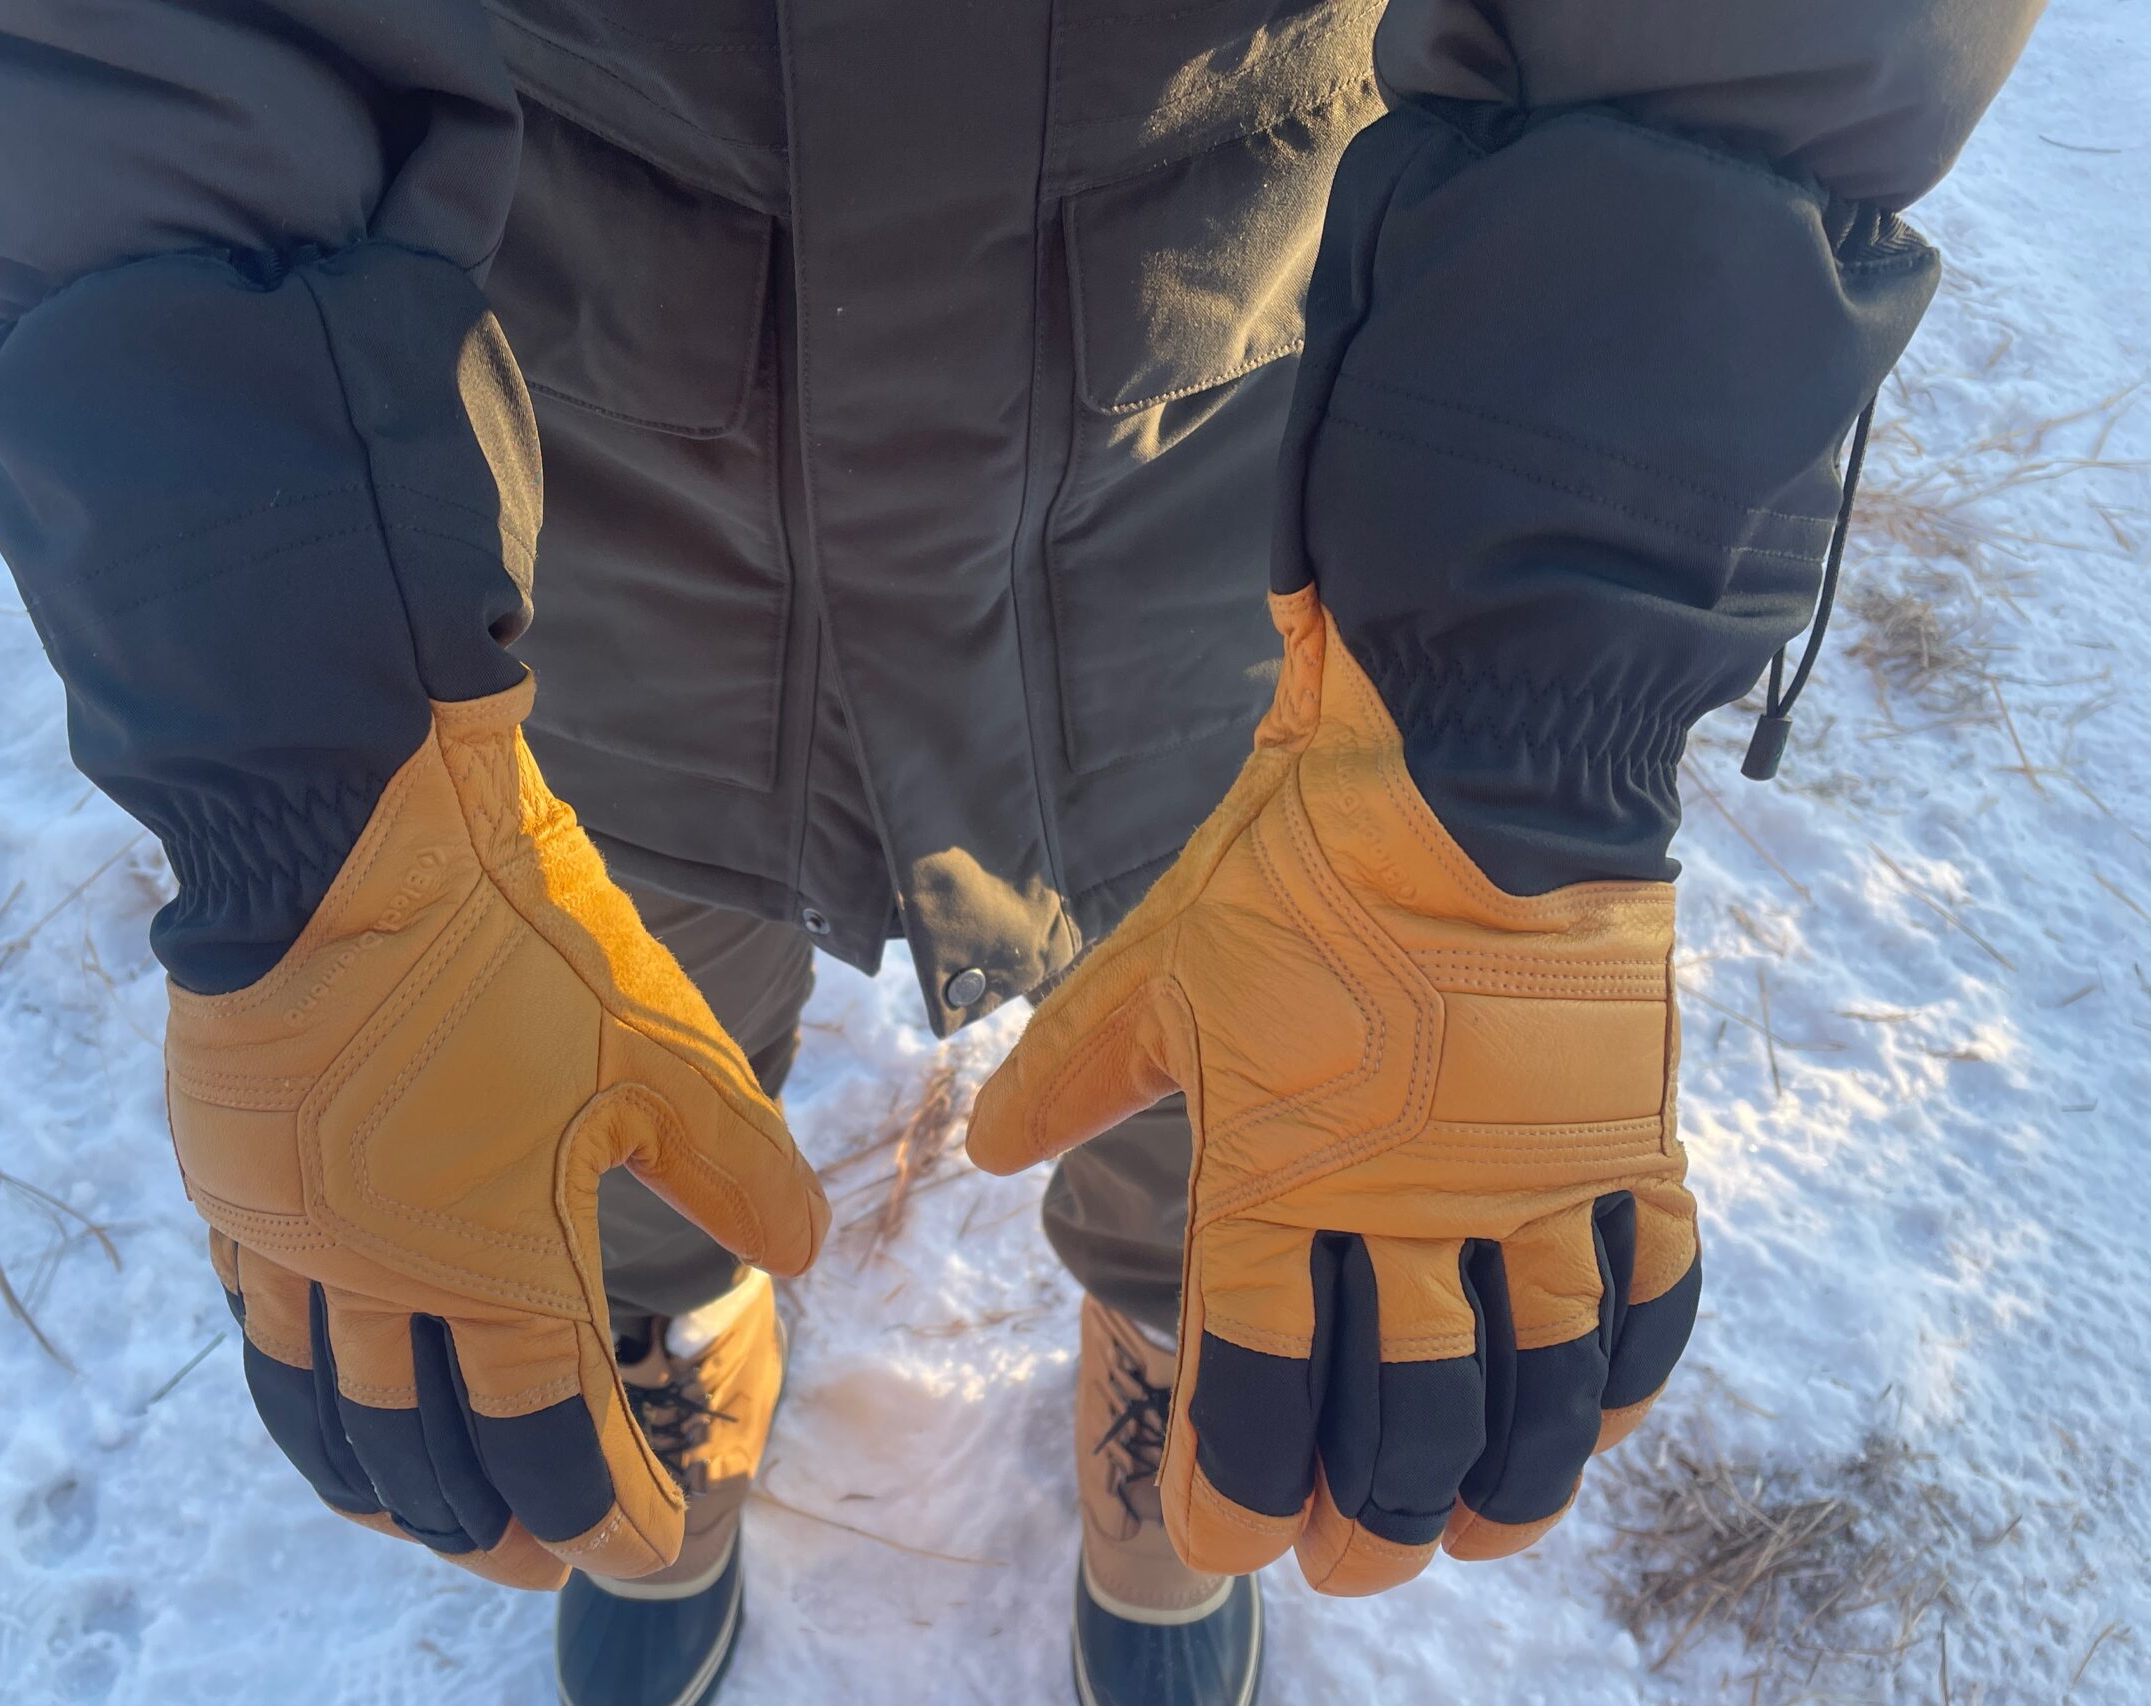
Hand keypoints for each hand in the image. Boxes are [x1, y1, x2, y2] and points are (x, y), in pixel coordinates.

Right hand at [164, 680, 828, 1587]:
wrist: (342, 831)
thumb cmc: (514, 938)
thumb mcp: (661, 1051)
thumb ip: (734, 1168)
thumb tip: (803, 1255)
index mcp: (494, 1268)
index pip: (554, 1446)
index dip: (606, 1516)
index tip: (649, 1548)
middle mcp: (380, 1281)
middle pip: (430, 1459)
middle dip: (495, 1526)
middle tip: (544, 1557)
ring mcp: (291, 1241)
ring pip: (322, 1416)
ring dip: (380, 1486)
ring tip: (418, 1519)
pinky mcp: (235, 1185)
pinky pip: (260, 1327)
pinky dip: (301, 1390)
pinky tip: (323, 1388)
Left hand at [968, 589, 1696, 1593]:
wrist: (1473, 751)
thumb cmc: (1296, 858)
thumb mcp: (1157, 966)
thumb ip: (1070, 1073)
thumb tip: (984, 1149)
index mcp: (1285, 1180)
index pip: (1264, 1386)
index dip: (1248, 1487)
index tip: (1233, 1540)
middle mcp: (1418, 1210)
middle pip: (1411, 1420)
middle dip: (1375, 1516)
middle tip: (1354, 1563)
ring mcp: (1537, 1181)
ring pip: (1538, 1390)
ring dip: (1508, 1486)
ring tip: (1480, 1538)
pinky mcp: (1628, 1136)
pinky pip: (1649, 1292)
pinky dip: (1625, 1375)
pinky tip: (1597, 1423)